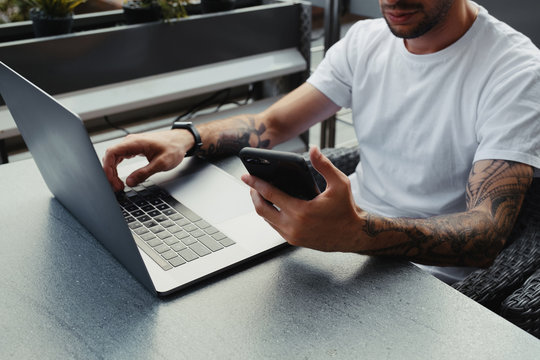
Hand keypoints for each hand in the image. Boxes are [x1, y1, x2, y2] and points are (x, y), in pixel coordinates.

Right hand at [103, 129, 193, 191]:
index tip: (111, 181)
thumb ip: (144, 173)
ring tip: (118, 185)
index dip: (108, 168)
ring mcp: (132, 145)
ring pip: (114, 158)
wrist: (181, 141)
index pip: (111, 153)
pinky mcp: (134, 149)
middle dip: (110, 173)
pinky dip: (118, 168)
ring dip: (113, 171)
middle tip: (117, 187)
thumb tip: (130, 182)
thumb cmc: (174, 148)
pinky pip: (120, 158)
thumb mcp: (161, 163)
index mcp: (135, 142)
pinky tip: (120, 177)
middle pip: (110, 156)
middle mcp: (130, 142)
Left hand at [241, 146, 364, 251]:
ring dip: (260, 205)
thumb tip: (313, 150)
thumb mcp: (339, 184)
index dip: (256, 183)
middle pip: (262, 209)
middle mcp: (293, 226)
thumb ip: (324, 165)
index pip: (270, 194)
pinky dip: (269, 214)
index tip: (246, 176)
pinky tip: (271, 204)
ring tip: (259, 192)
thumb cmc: (346, 209)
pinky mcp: (293, 241)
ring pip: (266, 218)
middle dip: (253, 194)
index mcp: (301, 211)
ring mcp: (292, 235)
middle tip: (251, 184)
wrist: (353, 235)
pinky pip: (274, 225)